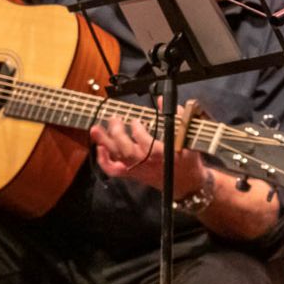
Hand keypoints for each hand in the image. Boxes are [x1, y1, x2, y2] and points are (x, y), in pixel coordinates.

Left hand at [90, 108, 207, 195]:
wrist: (186, 183)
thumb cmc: (187, 160)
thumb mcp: (187, 137)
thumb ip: (177, 117)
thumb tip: (162, 100)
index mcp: (161, 154)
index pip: (143, 141)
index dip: (137, 129)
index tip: (136, 120)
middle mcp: (146, 163)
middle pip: (125, 149)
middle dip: (117, 133)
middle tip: (114, 119)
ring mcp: (137, 169)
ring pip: (116, 156)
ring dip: (104, 142)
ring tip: (96, 128)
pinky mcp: (133, 174)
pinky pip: (113, 170)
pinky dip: (104, 160)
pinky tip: (100, 147)